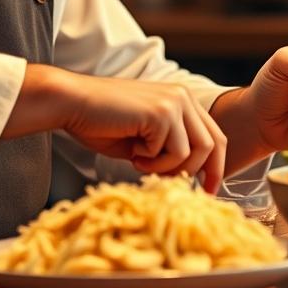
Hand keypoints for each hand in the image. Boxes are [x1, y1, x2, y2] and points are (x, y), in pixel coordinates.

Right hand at [6, 66, 227, 192]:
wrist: (72, 103)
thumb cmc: (100, 122)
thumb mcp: (143, 139)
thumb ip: (168, 151)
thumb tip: (191, 178)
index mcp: (181, 100)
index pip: (214, 135)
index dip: (216, 166)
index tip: (209, 190)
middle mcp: (183, 97)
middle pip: (213, 144)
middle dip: (199, 172)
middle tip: (179, 188)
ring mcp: (174, 103)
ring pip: (193, 152)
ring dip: (166, 166)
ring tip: (139, 160)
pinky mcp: (162, 113)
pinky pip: (171, 152)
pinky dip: (151, 161)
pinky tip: (132, 150)